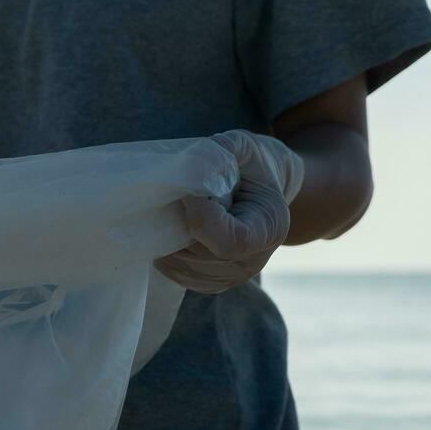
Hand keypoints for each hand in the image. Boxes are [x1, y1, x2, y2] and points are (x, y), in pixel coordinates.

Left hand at [153, 130, 304, 293]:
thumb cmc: (250, 167)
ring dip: (166, 234)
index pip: (229, 240)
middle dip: (179, 222)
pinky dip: (162, 246)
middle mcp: (251, 261)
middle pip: (199, 252)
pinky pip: (170, 269)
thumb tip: (190, 166)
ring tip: (175, 209)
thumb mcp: (245, 147)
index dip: (201, 216)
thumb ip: (224, 149)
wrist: (256, 193)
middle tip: (174, 196)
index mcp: (268, 228)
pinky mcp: (203, 282)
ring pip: (179, 261)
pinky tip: (171, 225)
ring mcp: (227, 278)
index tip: (187, 191)